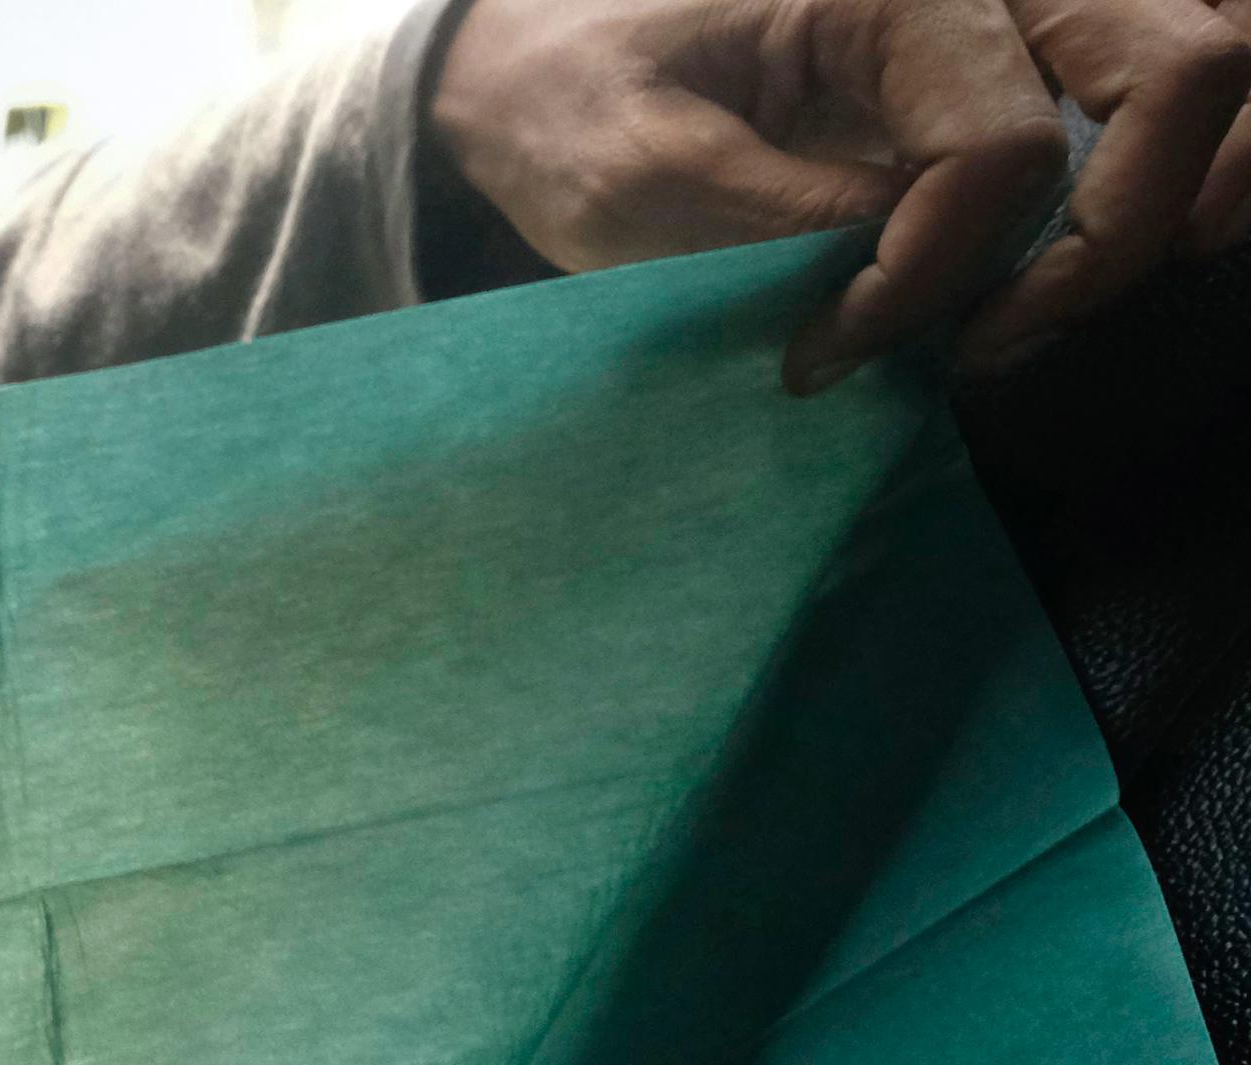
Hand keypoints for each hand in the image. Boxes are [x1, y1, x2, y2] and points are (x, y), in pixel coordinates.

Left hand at [431, 0, 1248, 387]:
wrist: (554, 54)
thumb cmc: (585, 97)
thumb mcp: (640, 173)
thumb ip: (785, 224)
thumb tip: (919, 291)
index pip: (1001, 144)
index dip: (937, 274)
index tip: (831, 350)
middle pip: (1182, 67)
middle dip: (1119, 230)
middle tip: (994, 339)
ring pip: (1217, 55)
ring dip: (1192, 184)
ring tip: (1069, 293)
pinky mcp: (1044, 38)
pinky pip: (1177, 77)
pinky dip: (1190, 160)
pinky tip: (1122, 240)